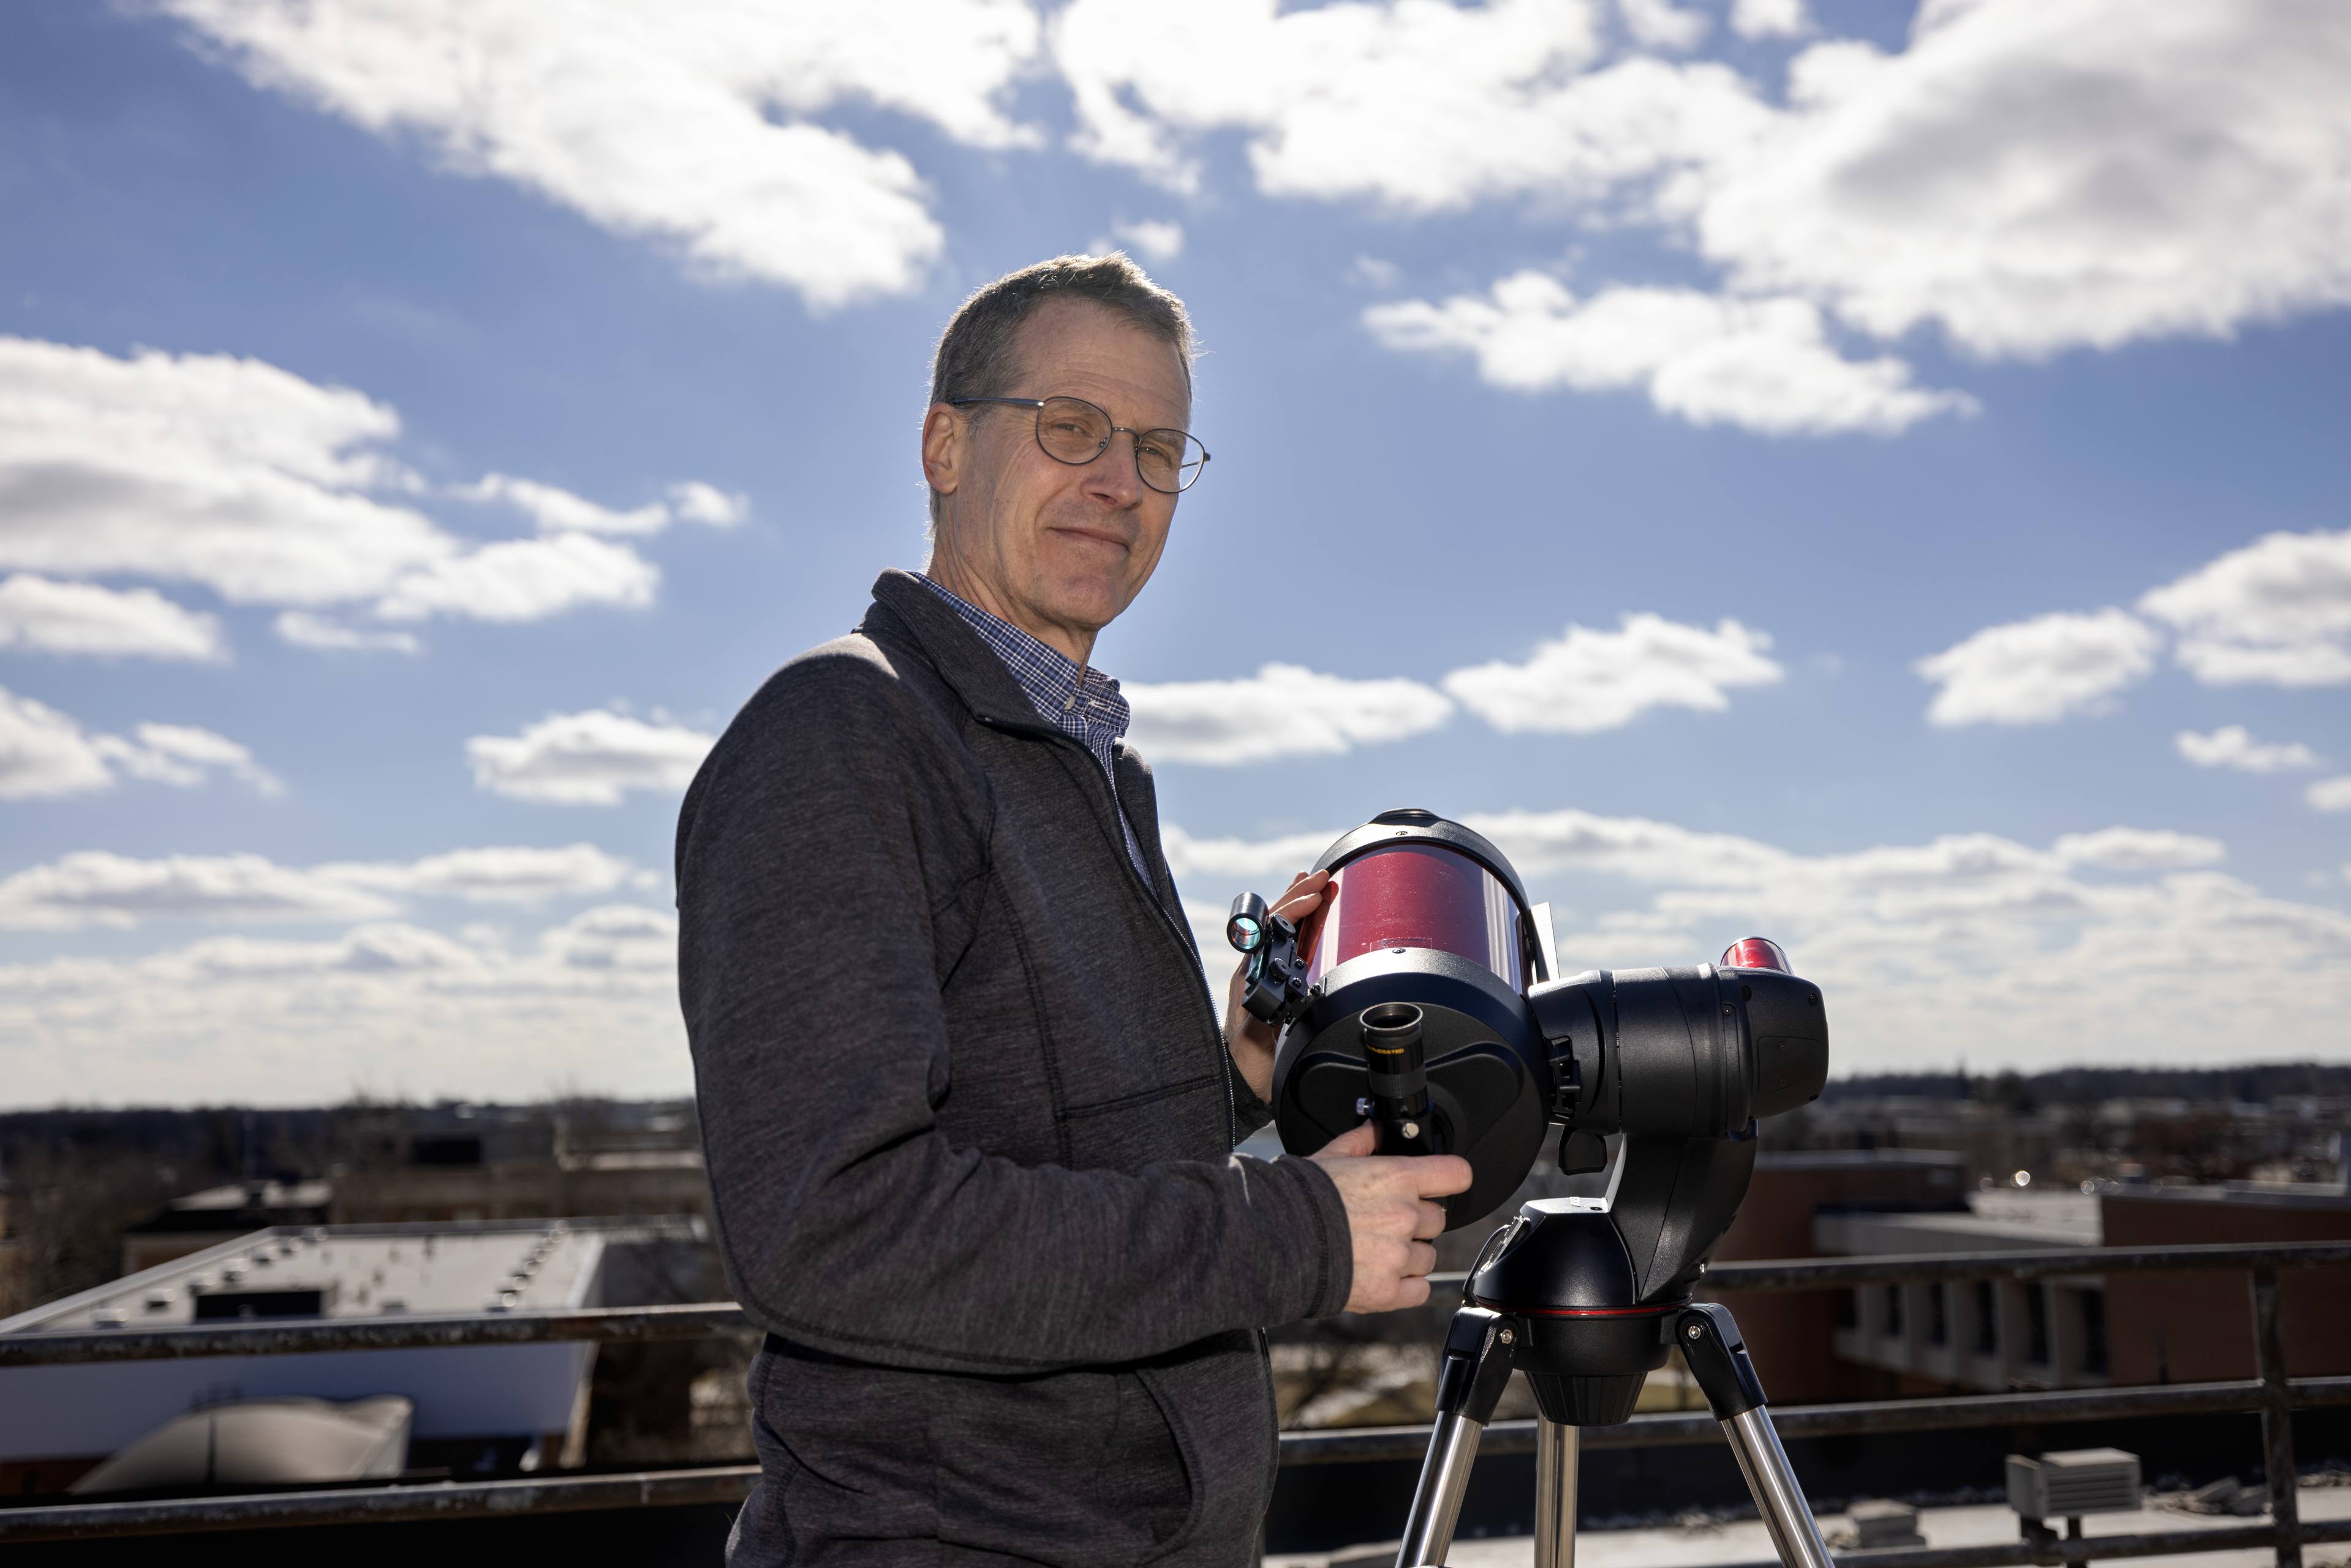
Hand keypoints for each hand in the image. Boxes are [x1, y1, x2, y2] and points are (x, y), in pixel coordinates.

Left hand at [1223, 869, 1331, 1103]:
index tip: (1314, 894)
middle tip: (1321, 876)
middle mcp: (1259, 971)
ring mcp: (1270, 976)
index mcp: (1252, 976)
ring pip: (1288, 931)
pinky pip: (1295, 948)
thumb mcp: (1252, 1039)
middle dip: (1300, 896)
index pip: (1273, 930)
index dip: (1293, 908)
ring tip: (1317, 883)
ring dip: (1303, 906)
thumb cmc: (1251, 1066)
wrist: (1250, 1087)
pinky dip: (1306, 927)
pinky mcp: (1282, 986)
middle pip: (1279, 922)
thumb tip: (1268, 988)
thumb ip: (1258, 1013)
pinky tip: (1314, 916)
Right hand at [1308, 1122, 1472, 1313]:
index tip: (1443, 1184)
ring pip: (1428, 1257)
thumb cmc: (1297, 1200)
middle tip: (1384, 1221)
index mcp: (1397, 1179)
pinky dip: (1405, 1286)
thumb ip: (1359, 1142)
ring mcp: (1399, 1257)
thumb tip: (1373, 1129)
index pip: (1455, 1175)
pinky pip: (1419, 1290)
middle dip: (1416, 1220)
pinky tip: (1381, 1275)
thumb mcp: (1328, 1158)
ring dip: (1409, 1255)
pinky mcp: (1388, 1291)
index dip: (1450, 1178)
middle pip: (1437, 1219)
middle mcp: (1405, 1216)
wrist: (1274, 1243)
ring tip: (1375, 1251)